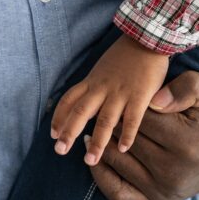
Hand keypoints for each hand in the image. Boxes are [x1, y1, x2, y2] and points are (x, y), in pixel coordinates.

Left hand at [51, 35, 167, 164]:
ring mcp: (120, 92)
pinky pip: (132, 118)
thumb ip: (95, 85)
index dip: (59, 117)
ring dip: (97, 141)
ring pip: (105, 120)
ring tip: (89, 160)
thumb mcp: (102, 68)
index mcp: (92, 81)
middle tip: (59, 151)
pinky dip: (127, 134)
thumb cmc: (125, 56)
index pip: (69, 100)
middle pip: (81, 112)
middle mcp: (102, 88)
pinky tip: (122, 150)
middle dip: (69, 132)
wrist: (146, 39)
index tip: (52, 134)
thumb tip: (86, 102)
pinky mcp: (140, 95)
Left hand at [89, 71, 198, 199]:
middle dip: (113, 119)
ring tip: (98, 124)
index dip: (126, 100)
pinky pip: (118, 194)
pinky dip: (101, 176)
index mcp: (186, 144)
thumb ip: (186, 88)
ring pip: (116, 161)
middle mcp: (174, 173)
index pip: (136, 117)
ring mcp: (166, 191)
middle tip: (105, 105)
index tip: (124, 90)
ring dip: (103, 142)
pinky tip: (96, 154)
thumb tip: (153, 100)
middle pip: (124, 138)